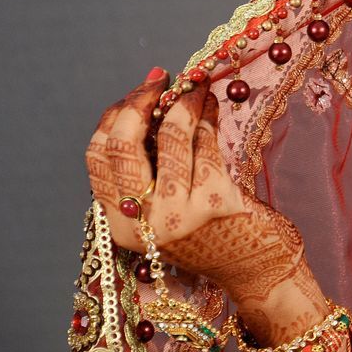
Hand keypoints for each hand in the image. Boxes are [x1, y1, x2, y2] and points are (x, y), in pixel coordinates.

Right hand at [84, 69, 327, 333]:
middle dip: (140, 102)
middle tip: (161, 80)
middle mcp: (143, 222)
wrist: (254, 272)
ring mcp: (178, 213)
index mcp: (121, 225)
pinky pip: (204, 144)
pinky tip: (213, 107)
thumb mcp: (162, 211)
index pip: (97, 158)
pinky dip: (208, 118)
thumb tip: (146, 103)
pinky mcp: (215, 201)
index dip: (114, 117)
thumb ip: (147, 171)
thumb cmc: (209, 233)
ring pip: (169, 137)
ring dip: (184, 102)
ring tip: (197, 87)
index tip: (136, 93)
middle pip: (123, 145)